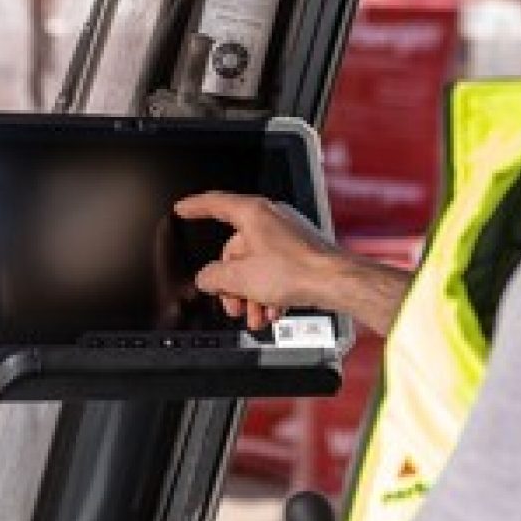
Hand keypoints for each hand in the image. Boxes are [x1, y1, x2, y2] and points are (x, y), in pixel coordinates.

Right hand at [174, 193, 335, 331]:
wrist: (337, 282)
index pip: (216, 204)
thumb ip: (214, 277)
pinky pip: (276, 270)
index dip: (196, 207)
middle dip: (232, 283)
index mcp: (254, 214)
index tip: (183, 209)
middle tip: (232, 305)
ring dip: (252, 294)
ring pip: (257, 265)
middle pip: (236, 249)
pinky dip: (270, 292)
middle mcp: (271, 219)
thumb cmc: (298, 271)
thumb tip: (206, 278)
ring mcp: (288, 235)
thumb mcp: (241, 278)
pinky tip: (273, 313)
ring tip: (254, 317)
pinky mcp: (301, 252)